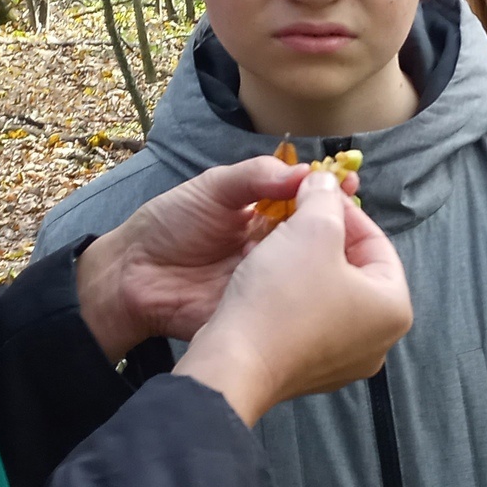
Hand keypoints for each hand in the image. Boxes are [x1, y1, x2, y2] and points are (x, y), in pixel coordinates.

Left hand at [77, 156, 331, 361]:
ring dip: (327, 260)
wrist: (131, 275)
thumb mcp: (213, 189)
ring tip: (347, 245)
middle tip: (355, 212)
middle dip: (337, 225)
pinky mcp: (261, 313)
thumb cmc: (169, 225)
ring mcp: (269, 284)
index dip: (328, 194)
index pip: (305, 204)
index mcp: (263, 217)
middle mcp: (273, 251)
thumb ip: (255, 177)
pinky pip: (289, 304)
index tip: (350, 182)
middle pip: (314, 239)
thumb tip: (304, 172)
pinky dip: (306, 294)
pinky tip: (323, 282)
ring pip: (308, 271)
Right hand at [175, 172, 411, 424]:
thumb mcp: (312, 228)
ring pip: (328, 294)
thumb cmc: (283, 296)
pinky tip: (265, 278)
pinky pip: (307, 320)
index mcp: (393, 309)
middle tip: (296, 214)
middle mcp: (377, 342)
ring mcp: (343, 363)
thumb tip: (325, 183)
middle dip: (324, 236)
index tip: (316, 191)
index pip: (377, 243)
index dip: (343, 209)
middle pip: (354, 269)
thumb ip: (325, 197)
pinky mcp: (308, 372)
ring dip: (304, 263)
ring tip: (276, 241)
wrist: (235, 363)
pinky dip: (291, 295)